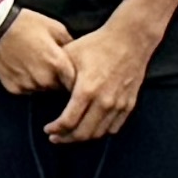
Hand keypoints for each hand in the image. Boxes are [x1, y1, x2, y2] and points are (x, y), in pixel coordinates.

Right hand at [0, 5, 73, 97]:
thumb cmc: (27, 23)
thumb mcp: (55, 27)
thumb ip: (70, 44)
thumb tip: (78, 55)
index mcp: (57, 63)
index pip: (75, 83)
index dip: (76, 80)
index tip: (74, 74)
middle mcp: (44, 79)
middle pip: (59, 88)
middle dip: (59, 80)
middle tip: (52, 66)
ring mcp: (28, 85)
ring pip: (43, 90)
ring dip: (43, 82)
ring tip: (36, 65)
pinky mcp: (14, 88)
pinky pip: (27, 90)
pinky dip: (27, 82)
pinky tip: (23, 67)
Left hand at [45, 11, 154, 143]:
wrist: (130, 39)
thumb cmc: (98, 44)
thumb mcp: (71, 55)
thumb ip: (59, 76)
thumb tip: (48, 89)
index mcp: (87, 90)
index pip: (68, 122)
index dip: (56, 130)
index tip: (48, 130)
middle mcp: (104, 101)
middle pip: (83, 133)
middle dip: (66, 138)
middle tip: (56, 137)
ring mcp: (118, 104)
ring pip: (99, 133)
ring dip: (83, 137)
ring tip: (71, 134)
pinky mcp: (129, 104)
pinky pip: (114, 127)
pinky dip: (101, 132)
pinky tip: (91, 127)